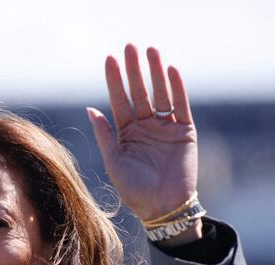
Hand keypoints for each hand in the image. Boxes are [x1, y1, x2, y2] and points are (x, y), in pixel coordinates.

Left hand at [87, 44, 198, 228]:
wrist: (163, 208)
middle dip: (134, 70)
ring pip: (161, 94)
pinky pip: (181, 106)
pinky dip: (177, 88)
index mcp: (127, 133)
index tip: (110, 59)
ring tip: (151, 51)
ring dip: (155, 73)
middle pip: (140, 92)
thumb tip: (90, 109)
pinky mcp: (185, 132)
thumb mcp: (114, 162)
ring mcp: (165, 128)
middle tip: (130, 47)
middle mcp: (146, 126)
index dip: (115, 80)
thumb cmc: (135, 190)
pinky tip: (171, 70)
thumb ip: (105, 135)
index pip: (120, 100)